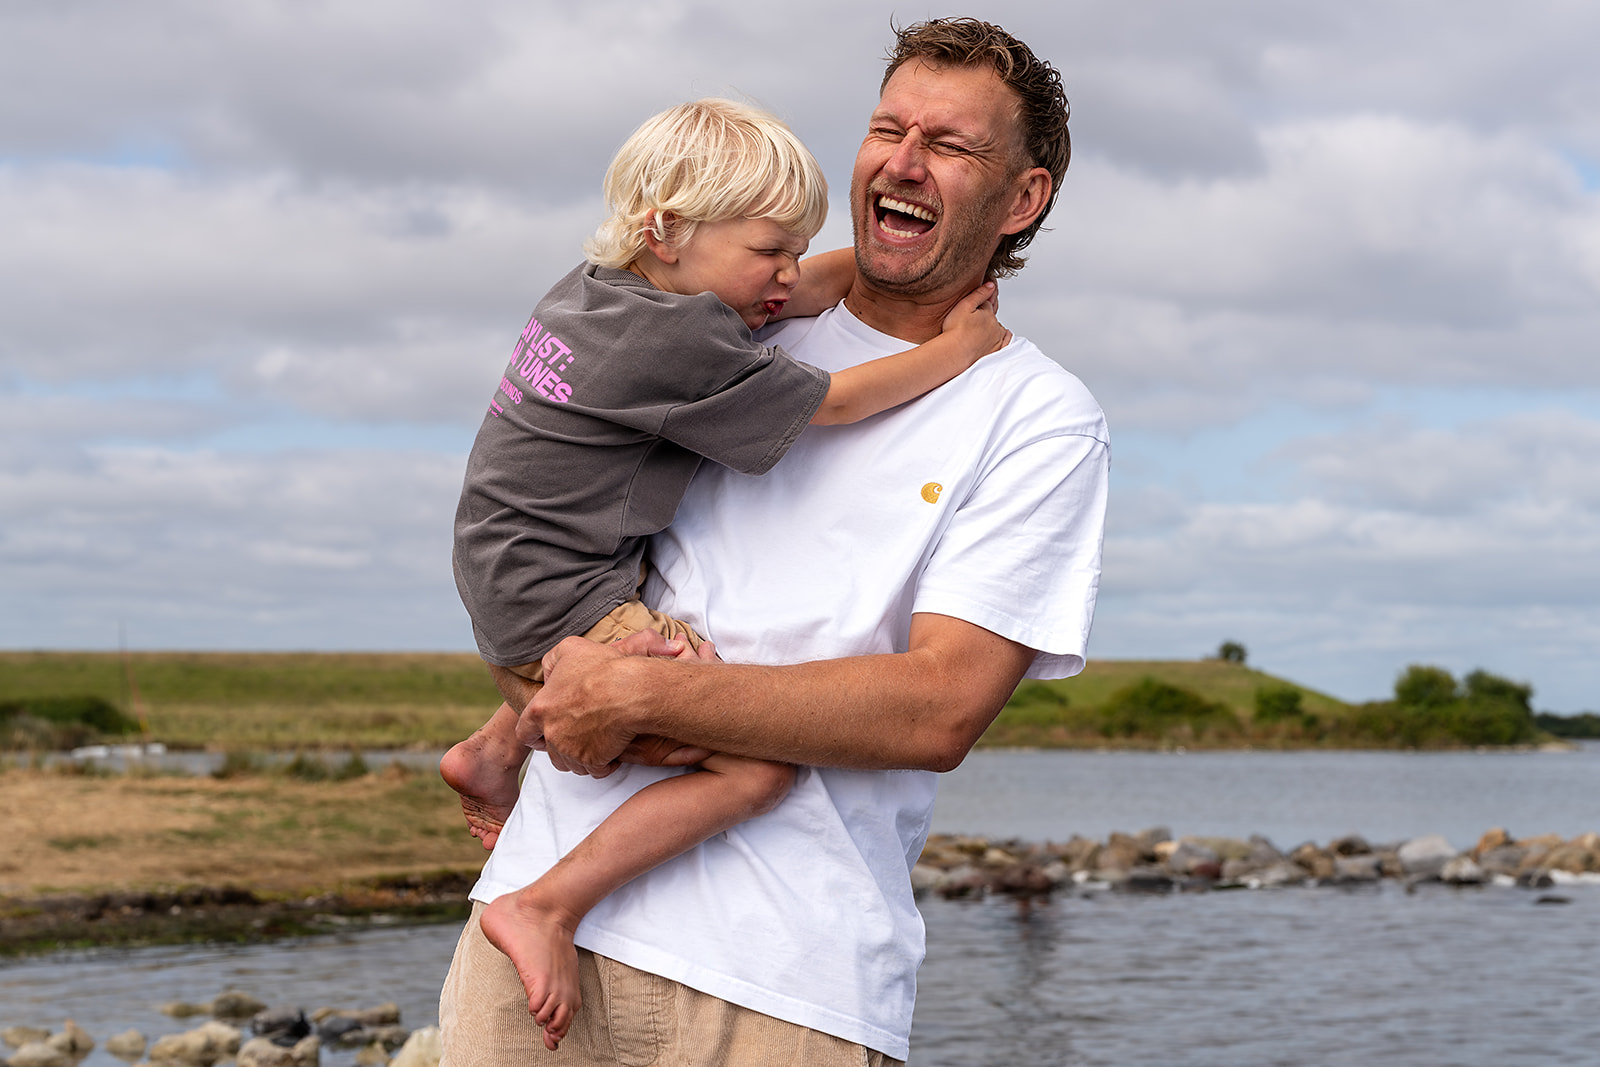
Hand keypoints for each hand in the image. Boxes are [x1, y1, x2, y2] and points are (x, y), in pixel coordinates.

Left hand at [519, 631, 718, 775]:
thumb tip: (549, 676)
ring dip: (581, 758)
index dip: (534, 733)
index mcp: (541, 709)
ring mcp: (571, 750)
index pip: (524, 731)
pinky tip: (611, 755)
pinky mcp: (592, 760)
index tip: (543, 734)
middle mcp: (552, 733)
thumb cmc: (602, 668)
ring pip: (571, 764)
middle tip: (576, 739)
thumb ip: (551, 661)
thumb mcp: (569, 648)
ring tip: (596, 745)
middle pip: (550, 751)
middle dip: (561, 748)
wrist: (629, 691)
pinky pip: (595, 770)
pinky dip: (602, 765)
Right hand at [940, 280, 1010, 358]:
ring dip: (992, 328)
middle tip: (971, 322)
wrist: (953, 353)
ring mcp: (997, 340)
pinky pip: (1005, 343)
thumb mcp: (965, 305)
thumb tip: (992, 285)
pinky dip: (1005, 339)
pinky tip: (1004, 336)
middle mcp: (995, 326)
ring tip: (978, 331)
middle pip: (992, 318)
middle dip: (985, 317)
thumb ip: (979, 293)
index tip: (969, 312)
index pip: (986, 305)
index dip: (977, 306)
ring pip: (997, 329)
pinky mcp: (995, 351)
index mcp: (989, 314)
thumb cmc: (955, 330)